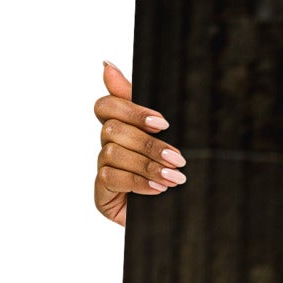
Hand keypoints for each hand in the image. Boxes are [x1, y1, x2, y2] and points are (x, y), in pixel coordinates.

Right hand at [93, 60, 186, 225]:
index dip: (130, 109)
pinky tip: (158, 189)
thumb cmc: (172, 174)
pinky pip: (112, 178)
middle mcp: (108, 146)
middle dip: (148, 143)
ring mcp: (103, 169)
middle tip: (178, 157)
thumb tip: (106, 64)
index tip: (163, 122)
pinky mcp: (102, 194)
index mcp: (122, 128)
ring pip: (113, 153)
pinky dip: (138, 181)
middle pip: (112, 129)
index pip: (107, 105)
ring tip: (174, 178)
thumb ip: (142, 106)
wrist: (180, 218)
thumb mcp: (167, 138)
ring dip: (147, 165)